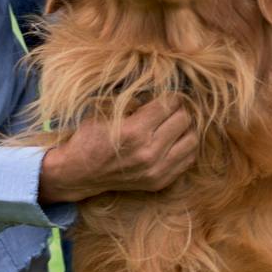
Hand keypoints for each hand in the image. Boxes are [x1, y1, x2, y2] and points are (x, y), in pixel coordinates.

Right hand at [36, 92, 196, 203]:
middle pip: (184, 120)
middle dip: (180, 109)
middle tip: (172, 107)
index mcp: (134, 131)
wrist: (79, 173)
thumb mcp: (105, 110)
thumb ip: (135, 99)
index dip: (172, 95)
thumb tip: (161, 90)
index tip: (169, 94)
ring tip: (176, 122)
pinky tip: (176, 139)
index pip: (169, 105)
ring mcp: (156, 170)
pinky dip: (186, 146)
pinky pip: (189, 159)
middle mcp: (148, 152)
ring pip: (192, 139)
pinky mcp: (160, 181)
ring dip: (186, 127)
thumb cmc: (90, 137)